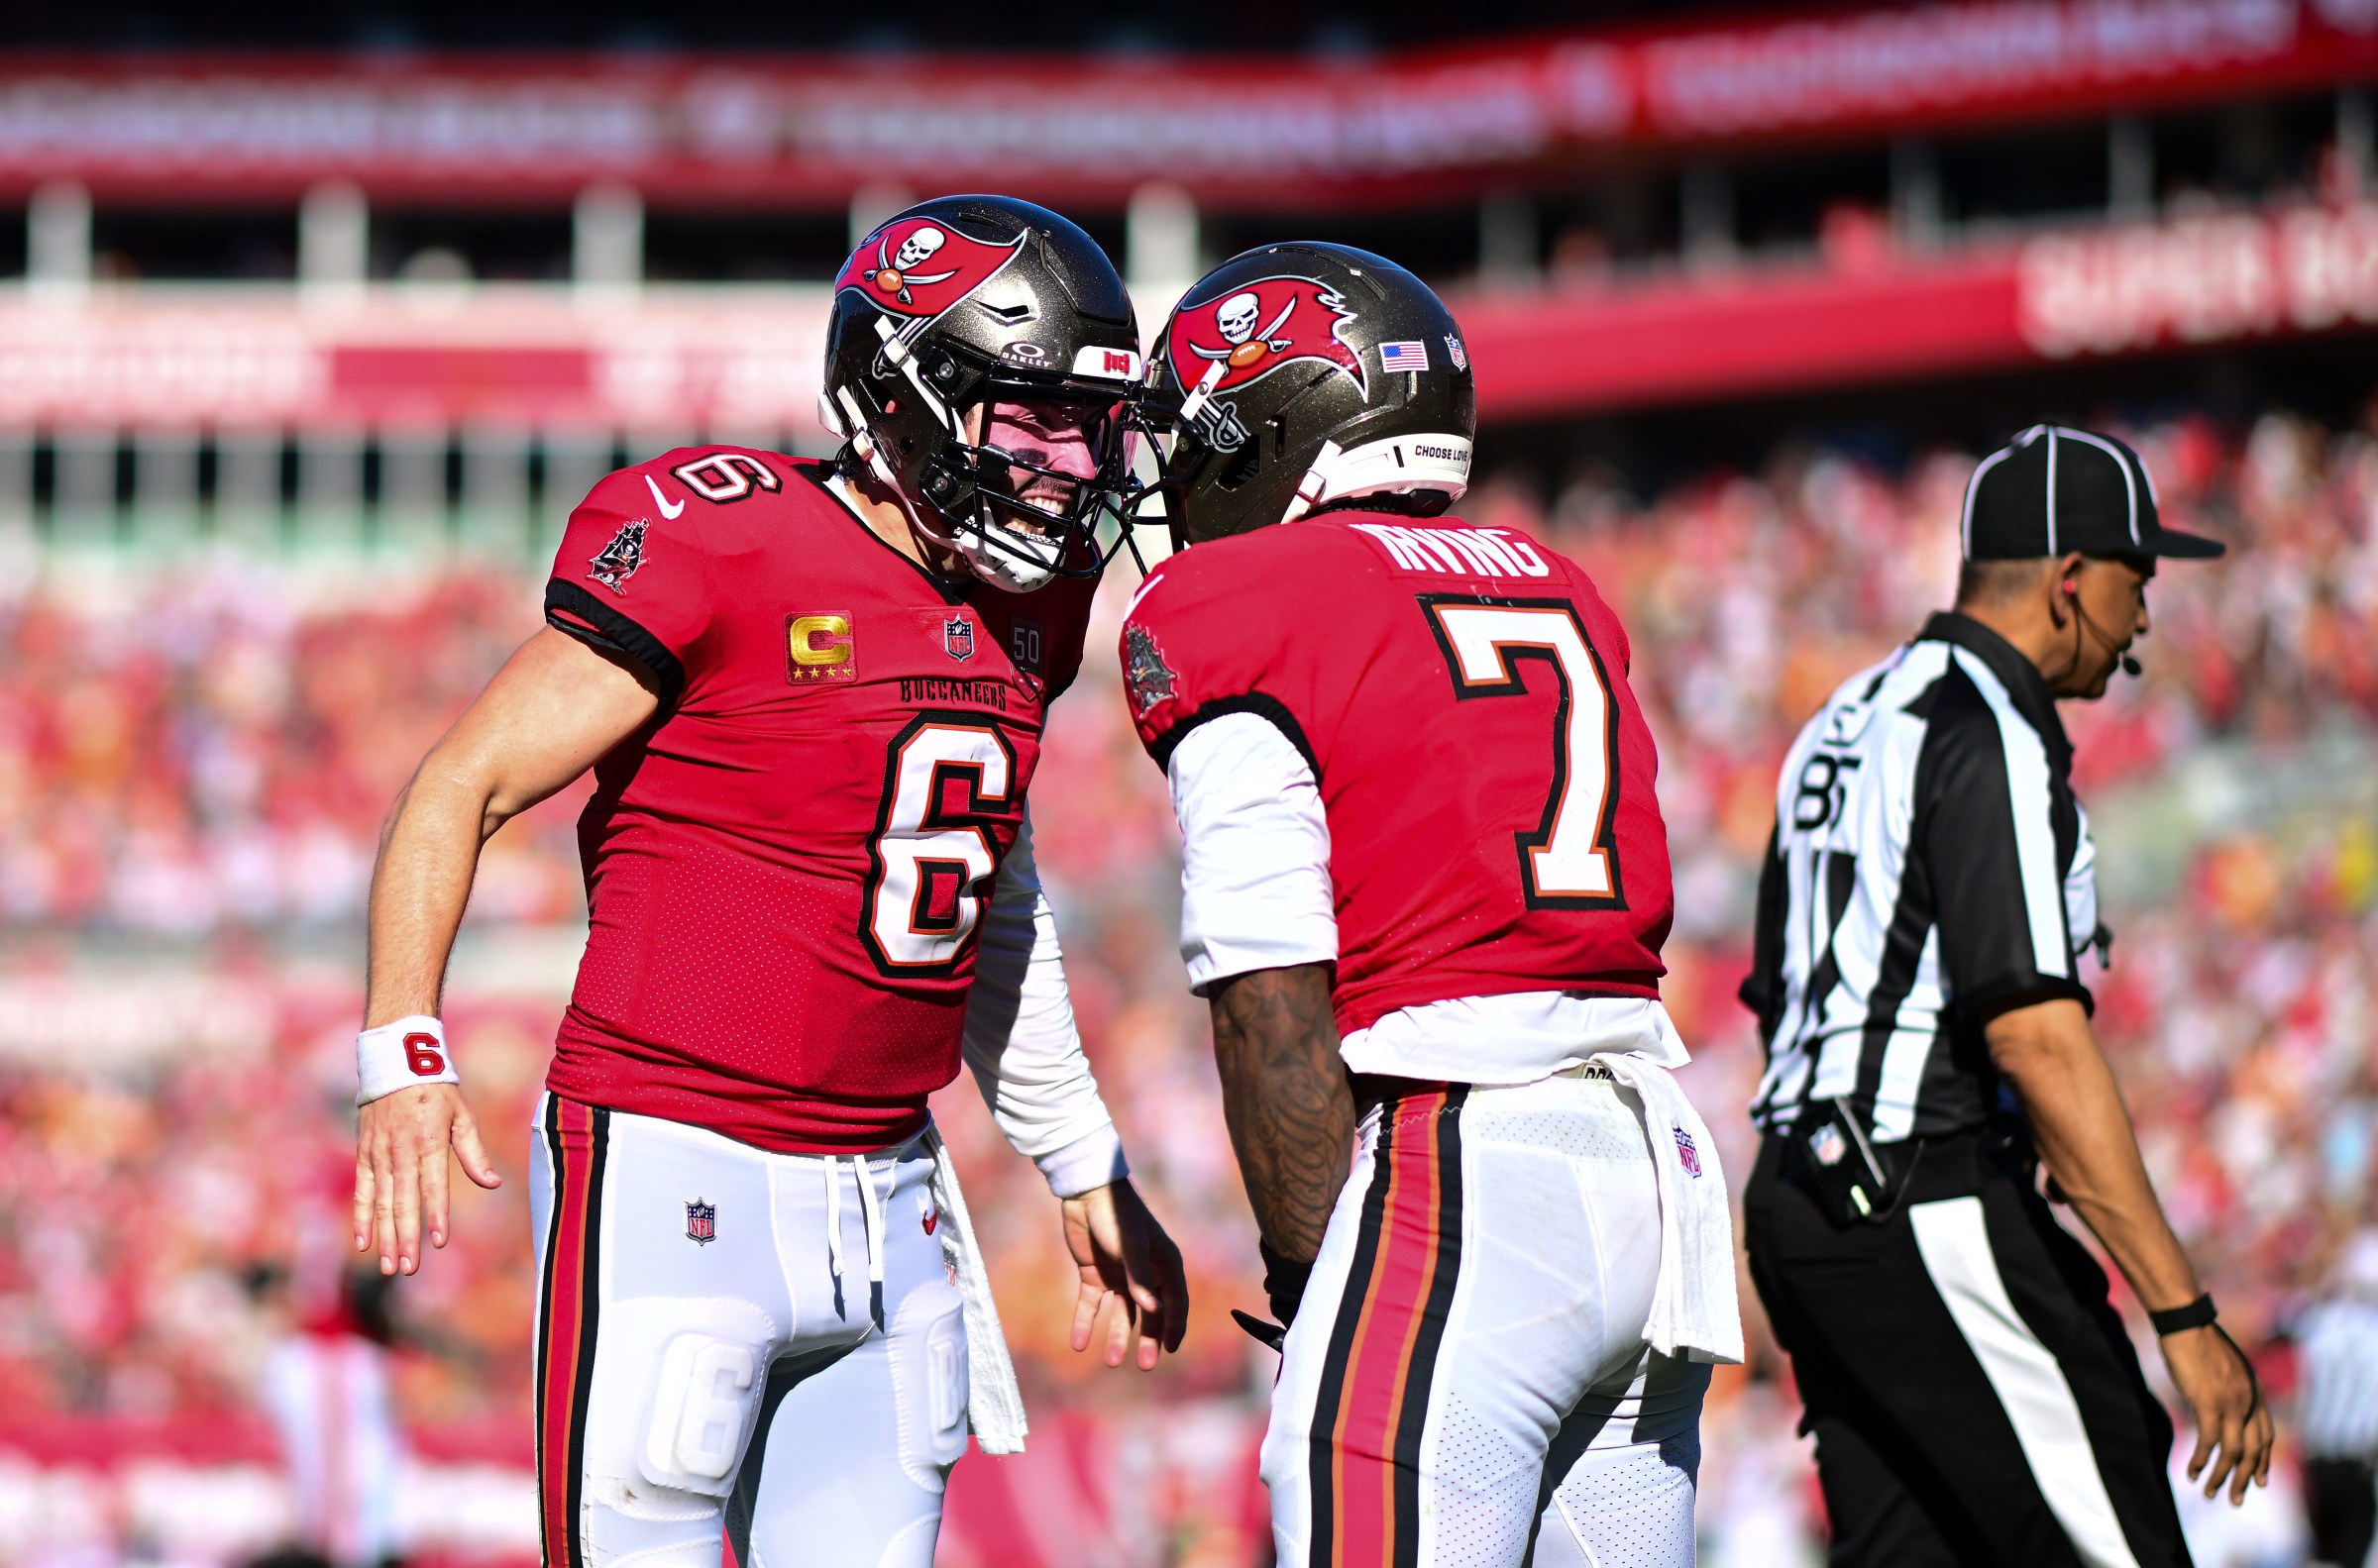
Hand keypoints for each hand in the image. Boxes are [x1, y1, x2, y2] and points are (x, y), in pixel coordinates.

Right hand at [353, 1084, 500, 1275]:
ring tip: (389, 1266)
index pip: (433, 1186)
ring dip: (385, 1236)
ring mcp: (379, 1154)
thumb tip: (493, 1183)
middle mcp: (402, 1151)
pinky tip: (363, 1243)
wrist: (396, 1065)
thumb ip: (474, 1153)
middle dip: (407, 1237)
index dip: (436, 1214)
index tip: (439, 1242)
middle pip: (403, 1202)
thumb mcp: (462, 1116)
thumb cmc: (437, 1093)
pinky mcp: (364, 1154)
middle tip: (409, 1268)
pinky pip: (361, 1190)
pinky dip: (361, 1217)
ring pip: (380, 1202)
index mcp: (430, 1142)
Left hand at [1059, 1179, 1187, 1370]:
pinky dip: (1086, 1323)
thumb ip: (1140, 1278)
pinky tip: (1079, 1344)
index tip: (1170, 1349)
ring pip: (1123, 1314)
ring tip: (1112, 1362)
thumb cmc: (1117, 1215)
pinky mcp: (1094, 1274)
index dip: (1174, 1326)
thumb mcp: (1131, 1246)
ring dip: (1119, 1337)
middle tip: (1146, 1365)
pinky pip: (1091, 1305)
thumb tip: (1155, 1309)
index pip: (1175, 1301)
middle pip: (1151, 1313)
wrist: (1085, 1192)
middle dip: (1149, 1339)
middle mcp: (1145, 1273)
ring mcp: (1119, 1275)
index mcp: (1163, 1264)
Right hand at [2161, 1324, 2272, 1503]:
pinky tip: (2192, 1472)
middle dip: (2244, 1478)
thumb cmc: (2197, 1338)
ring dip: (2221, 1476)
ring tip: (2211, 1493)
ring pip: (2233, 1452)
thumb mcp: (2222, 1366)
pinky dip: (2201, 1460)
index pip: (2265, 1435)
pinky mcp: (2209, 1403)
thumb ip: (2227, 1386)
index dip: (2263, 1461)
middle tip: (2235, 1499)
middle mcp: (2249, 1400)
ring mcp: (2231, 1403)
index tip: (2259, 1481)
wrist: (2186, 1322)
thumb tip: (2217, 1400)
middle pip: (2254, 1450)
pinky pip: (2209, 1441)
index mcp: (2254, 1390)